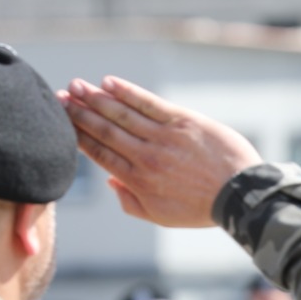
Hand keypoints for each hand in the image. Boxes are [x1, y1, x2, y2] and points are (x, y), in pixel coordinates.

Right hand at [60, 77, 262, 226]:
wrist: (239, 194)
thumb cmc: (201, 207)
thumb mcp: (161, 216)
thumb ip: (131, 202)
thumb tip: (110, 182)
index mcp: (138, 181)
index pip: (100, 153)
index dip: (78, 134)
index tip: (62, 120)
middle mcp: (146, 157)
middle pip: (105, 130)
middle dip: (80, 112)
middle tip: (61, 96)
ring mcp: (164, 137)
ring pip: (122, 114)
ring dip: (97, 98)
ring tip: (77, 86)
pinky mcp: (183, 121)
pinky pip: (149, 103)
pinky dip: (128, 92)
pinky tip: (109, 83)